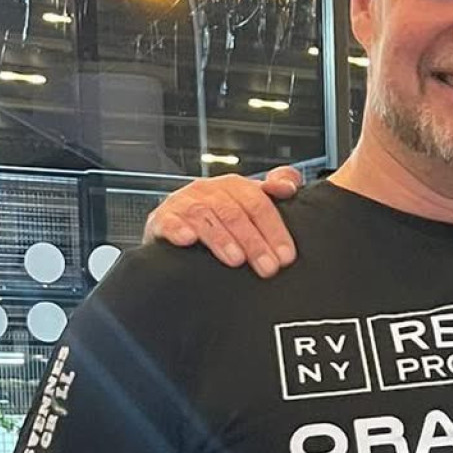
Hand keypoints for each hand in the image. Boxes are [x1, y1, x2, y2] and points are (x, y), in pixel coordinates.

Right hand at [144, 166, 303, 276]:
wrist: (176, 227)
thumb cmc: (219, 218)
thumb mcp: (248, 203)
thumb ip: (272, 192)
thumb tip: (290, 185)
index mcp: (234, 187)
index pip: (259, 203)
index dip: (275, 229)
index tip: (286, 256)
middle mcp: (209, 191)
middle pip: (234, 212)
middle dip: (254, 241)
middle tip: (268, 267)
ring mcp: (184, 203)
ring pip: (205, 216)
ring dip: (222, 238)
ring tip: (237, 260)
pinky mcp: (162, 219)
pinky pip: (169, 221)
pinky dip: (178, 229)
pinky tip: (188, 239)